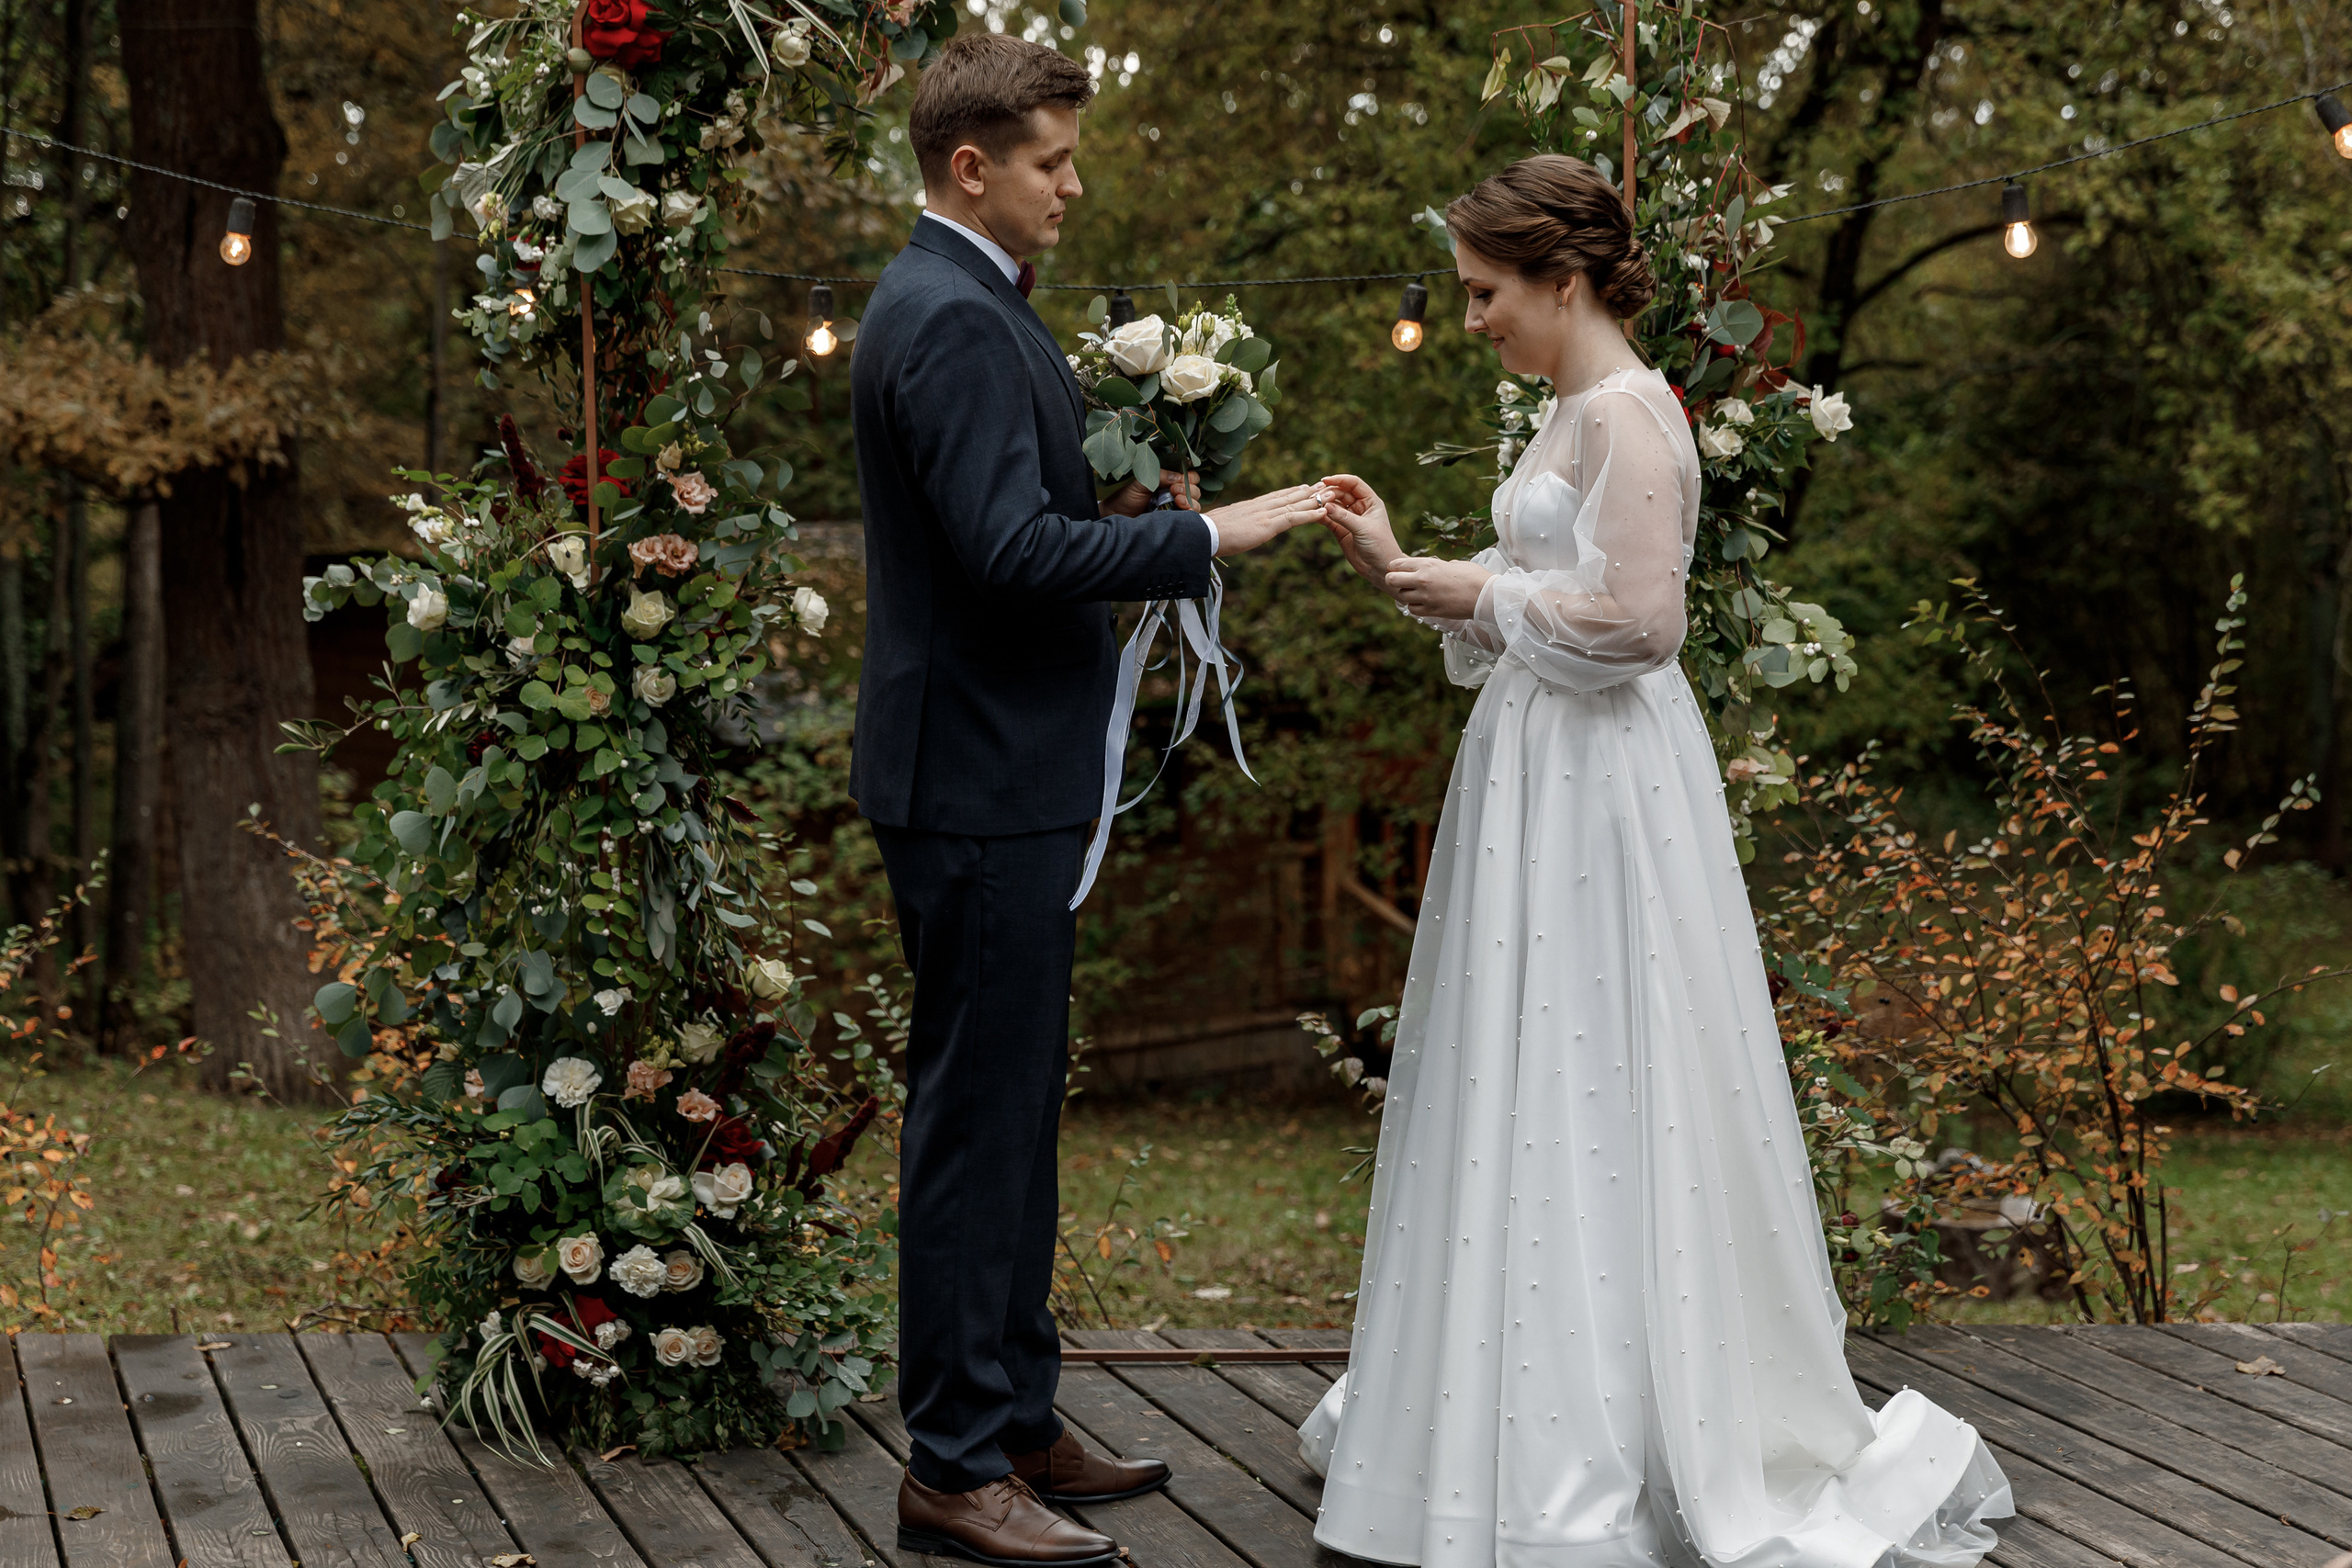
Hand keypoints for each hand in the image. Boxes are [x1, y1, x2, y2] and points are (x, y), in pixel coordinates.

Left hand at [1103, 469, 1202, 516]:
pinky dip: (1189, 514)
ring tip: (1177, 501)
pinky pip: (1189, 519)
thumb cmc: (1126, 498)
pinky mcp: (1173, 522)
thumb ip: (1160, 476)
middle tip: (1174, 491)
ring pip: (1195, 504)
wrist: (1115, 518)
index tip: (1176, 482)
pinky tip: (1181, 511)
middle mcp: (1174, 495)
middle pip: (1196, 490)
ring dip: (1190, 501)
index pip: (1189, 477)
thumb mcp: (1142, 482)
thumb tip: (1179, 477)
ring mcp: (1175, 509)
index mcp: (1168, 482)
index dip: (1188, 478)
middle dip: (1189, 490)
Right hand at [1206, 482, 1333, 556]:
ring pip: (1295, 504)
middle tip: (1325, 485)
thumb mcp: (1223, 525)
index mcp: (1250, 507)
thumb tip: (1231, 527)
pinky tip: (1324, 512)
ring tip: (1332, 494)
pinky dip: (1310, 514)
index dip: (1291, 491)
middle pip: (1289, 496)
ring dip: (1316, 499)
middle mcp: (1260, 506)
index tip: (1303, 486)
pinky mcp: (1268, 525)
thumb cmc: (1207, 533)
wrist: (1202, 534)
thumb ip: (1233, 524)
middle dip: (1309, 491)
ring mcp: (1265, 514)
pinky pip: (1294, 518)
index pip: (1275, 496)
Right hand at [1316, 474, 1404, 585]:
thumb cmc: (1380, 545)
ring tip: (1311, 504)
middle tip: (1316, 496)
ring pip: (1333, 506)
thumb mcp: (1363, 528)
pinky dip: (1321, 516)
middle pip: (1341, 493)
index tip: (1325, 480)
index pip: (1354, 484)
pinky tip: (1313, 514)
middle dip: (1328, 493)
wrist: (1380, 568)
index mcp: (1370, 502)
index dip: (1340, 479)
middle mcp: (1360, 508)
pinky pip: (1329, 519)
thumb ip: (1344, 517)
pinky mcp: (1341, 530)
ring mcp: (1349, 519)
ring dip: (1323, 504)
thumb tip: (1325, 505)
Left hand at [1385, 556, 1493, 619]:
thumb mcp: (1454, 564)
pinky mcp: (1430, 611)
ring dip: (1407, 595)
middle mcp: (1422, 579)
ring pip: (1401, 596)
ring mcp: (1425, 596)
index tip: (1399, 570)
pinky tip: (1424, 603)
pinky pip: (1412, 609)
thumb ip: (1439, 566)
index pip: (1397, 564)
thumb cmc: (1474, 577)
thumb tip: (1435, 568)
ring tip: (1419, 594)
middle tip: (1402, 583)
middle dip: (1393, 581)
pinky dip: (1415, 607)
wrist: (1486, 595)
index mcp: (1428, 564)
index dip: (1395, 568)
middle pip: (1391, 579)